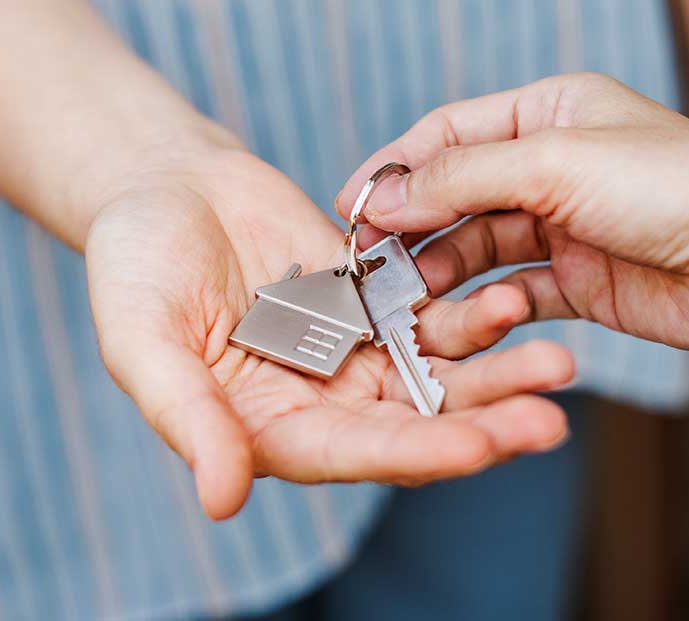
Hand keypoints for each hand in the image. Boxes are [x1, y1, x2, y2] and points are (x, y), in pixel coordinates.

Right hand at [86, 148, 572, 518]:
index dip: (415, 454)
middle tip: (548, 422)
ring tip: (556, 361)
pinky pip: (431, 309)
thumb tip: (222, 501)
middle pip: (413, 425)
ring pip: (437, 372)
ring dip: (496, 371)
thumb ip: (186, 417)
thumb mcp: (143, 339)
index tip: (479, 448)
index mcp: (268, 430)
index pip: (352, 454)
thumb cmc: (132, 266)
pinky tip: (514, 296)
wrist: (160, 186)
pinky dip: (472, 308)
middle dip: (482, 424)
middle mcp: (321, 402)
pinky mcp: (374, 301)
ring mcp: (352, 352)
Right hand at [337, 74, 688, 360]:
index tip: (351, 208)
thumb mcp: (554, 163)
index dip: (395, 169)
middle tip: (368, 264)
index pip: (448, 134)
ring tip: (403, 299)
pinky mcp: (581, 283)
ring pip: (479, 248)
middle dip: (412, 227)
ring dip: (440, 272)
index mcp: (547, 112)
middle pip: (457, 195)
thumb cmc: (674, 186)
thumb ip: (462, 177)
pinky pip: (514, 293)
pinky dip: (485, 308)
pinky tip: (455, 322)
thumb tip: (386, 194)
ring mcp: (566, 227)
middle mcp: (553, 166)